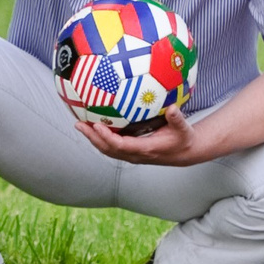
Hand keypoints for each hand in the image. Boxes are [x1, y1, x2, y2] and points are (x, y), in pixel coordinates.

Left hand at [74, 106, 211, 166]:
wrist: (184, 153)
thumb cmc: (183, 139)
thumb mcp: (183, 128)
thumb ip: (177, 119)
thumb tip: (173, 108)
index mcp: (146, 149)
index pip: (121, 146)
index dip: (107, 137)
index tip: (96, 125)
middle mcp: (136, 155)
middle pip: (108, 149)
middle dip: (93, 138)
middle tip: (78, 125)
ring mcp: (132, 155)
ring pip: (108, 150)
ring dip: (93, 139)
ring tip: (80, 126)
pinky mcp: (131, 152)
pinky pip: (112, 147)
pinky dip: (100, 139)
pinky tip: (94, 128)